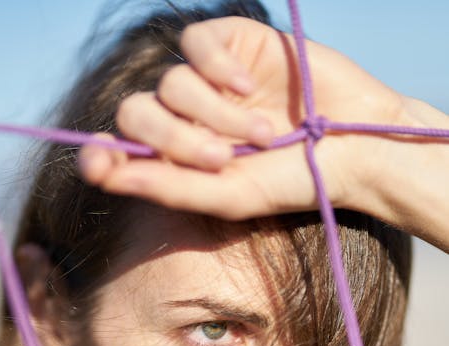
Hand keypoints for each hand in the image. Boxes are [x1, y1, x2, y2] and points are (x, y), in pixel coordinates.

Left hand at [78, 16, 448, 248]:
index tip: (98, 159)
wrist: (353, 146)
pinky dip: (216, 67)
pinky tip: (248, 87)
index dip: (100, 153)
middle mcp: (185, 120)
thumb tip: (101, 173)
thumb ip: (167, 187)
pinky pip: (195, 42)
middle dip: (173, 139)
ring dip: (215, 114)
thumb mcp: (228, 196)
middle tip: (221, 159)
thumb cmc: (292, 181)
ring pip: (170, 84)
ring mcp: (207, 82)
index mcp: (178, 162)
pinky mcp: (231, 44)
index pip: (119, 150)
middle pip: (138, 113)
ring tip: (260, 136)